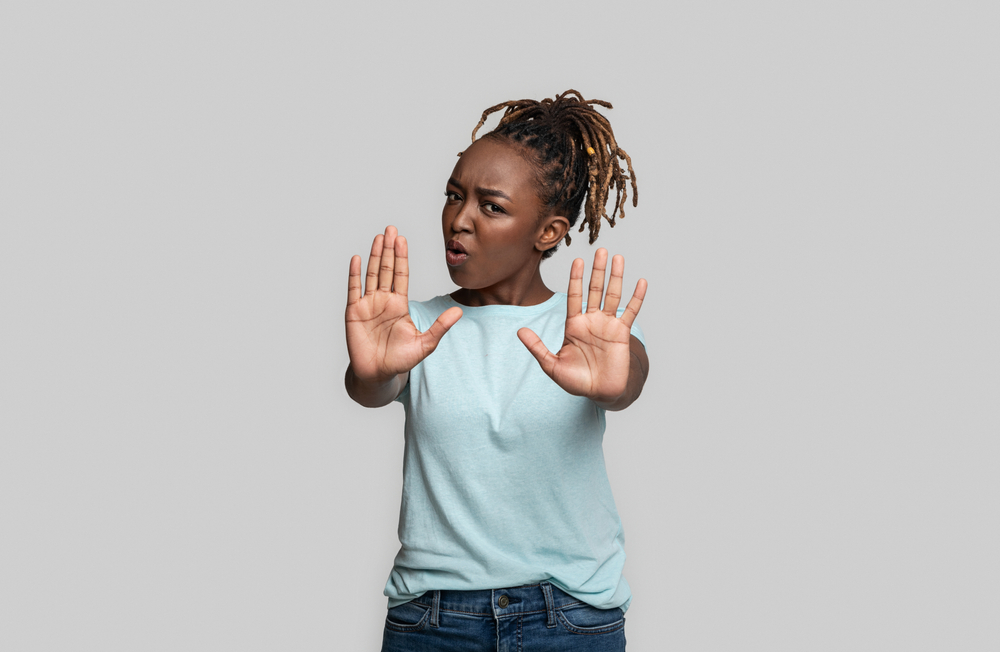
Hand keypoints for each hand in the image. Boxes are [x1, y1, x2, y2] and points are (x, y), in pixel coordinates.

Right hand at [346, 226, 462, 384]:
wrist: (378, 375)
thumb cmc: (400, 361)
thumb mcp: (425, 344)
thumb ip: (440, 327)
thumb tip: (459, 312)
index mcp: (400, 305)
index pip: (401, 275)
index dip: (402, 257)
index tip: (403, 240)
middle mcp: (384, 300)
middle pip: (386, 269)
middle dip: (389, 249)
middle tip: (391, 229)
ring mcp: (368, 305)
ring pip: (371, 274)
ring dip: (374, 256)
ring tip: (378, 238)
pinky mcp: (354, 312)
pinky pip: (353, 290)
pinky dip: (354, 274)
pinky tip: (357, 258)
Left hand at [517, 248, 645, 403]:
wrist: (600, 393)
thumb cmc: (576, 381)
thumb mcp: (551, 365)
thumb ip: (537, 348)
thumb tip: (519, 332)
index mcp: (574, 325)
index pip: (573, 296)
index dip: (575, 278)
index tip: (577, 260)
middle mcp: (591, 320)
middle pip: (594, 290)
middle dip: (596, 270)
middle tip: (599, 250)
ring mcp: (608, 325)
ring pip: (613, 295)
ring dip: (616, 277)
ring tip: (618, 258)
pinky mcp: (622, 333)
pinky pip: (630, 312)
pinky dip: (636, 297)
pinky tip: (641, 282)